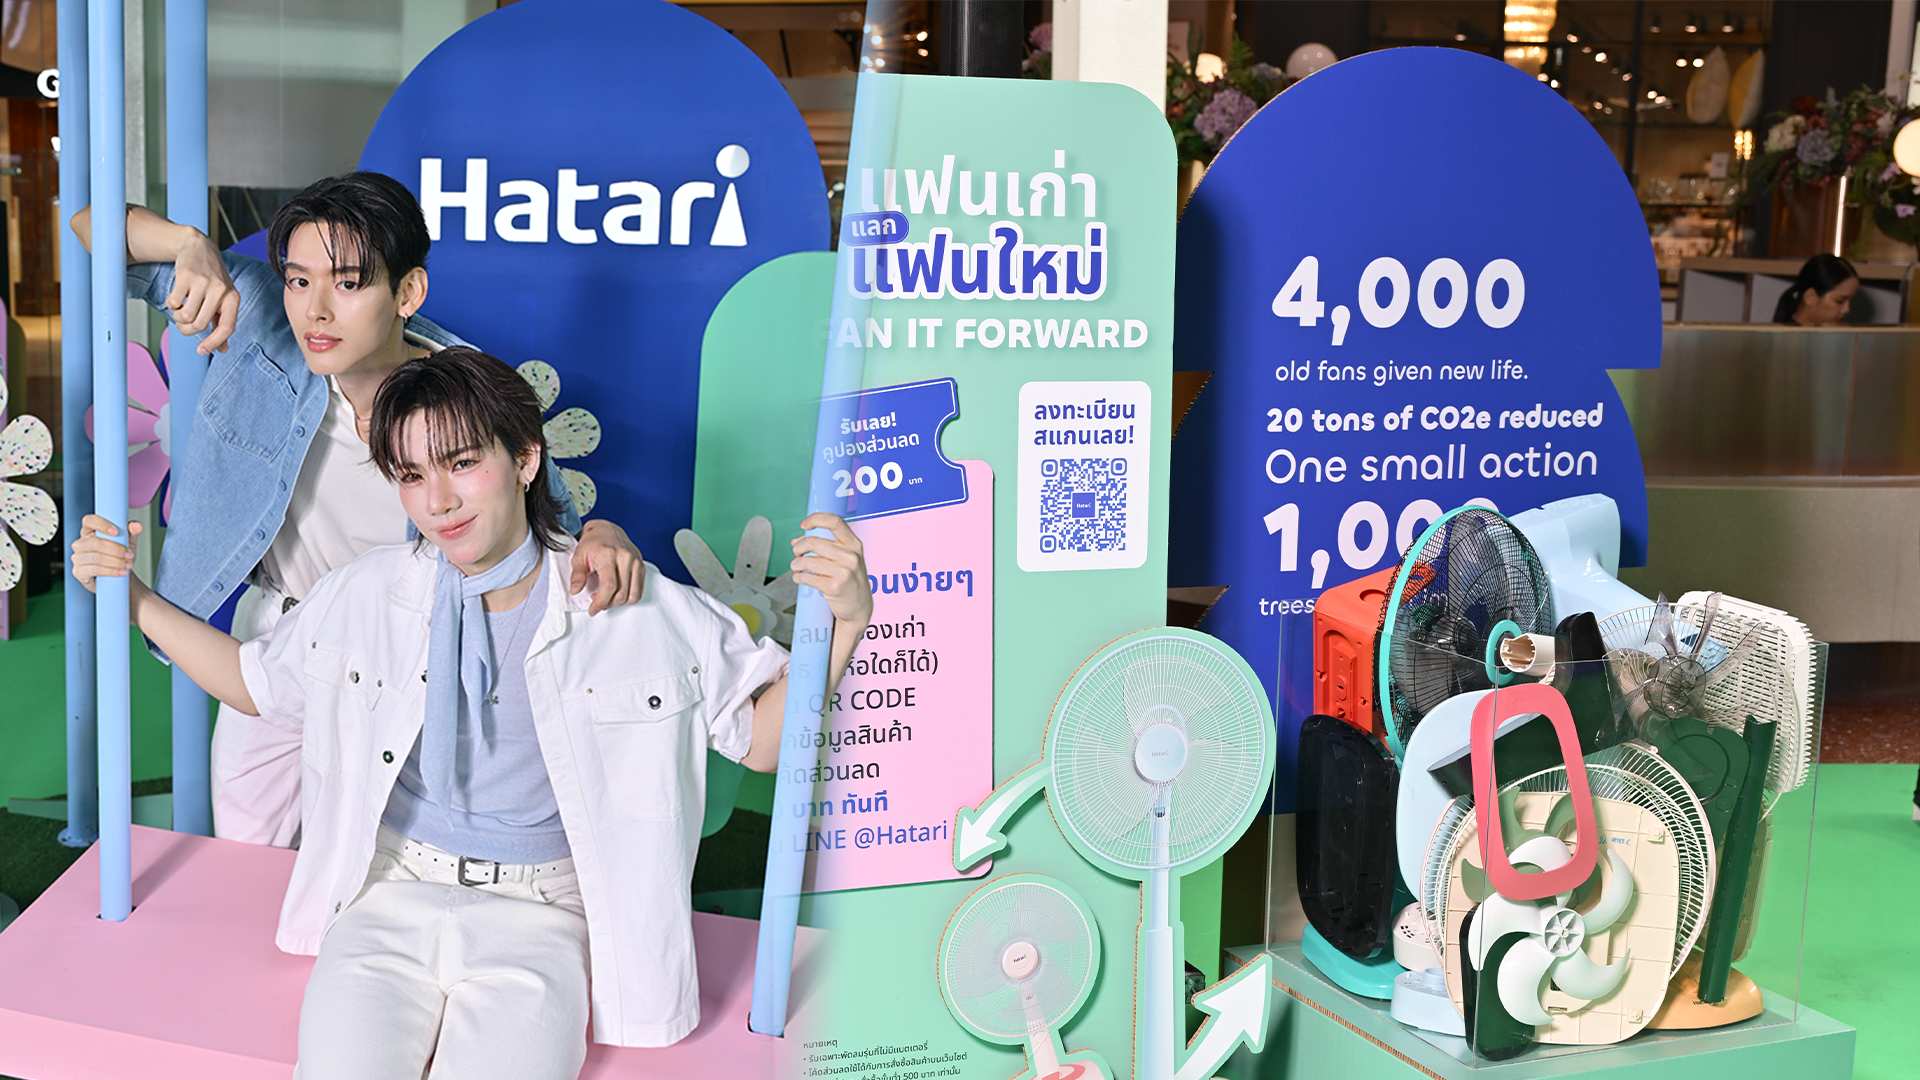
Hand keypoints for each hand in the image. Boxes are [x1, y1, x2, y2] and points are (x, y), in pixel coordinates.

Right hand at [70, 514, 140, 593]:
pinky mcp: (78, 572)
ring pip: (96, 557)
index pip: (89, 521)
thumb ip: (132, 532)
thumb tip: (136, 525)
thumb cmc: (119, 556)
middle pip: (95, 542)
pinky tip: (121, 572)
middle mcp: (80, 543)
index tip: (116, 532)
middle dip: (116, 549)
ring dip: (116, 561)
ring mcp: (77, 558)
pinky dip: (111, 571)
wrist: (116, 577)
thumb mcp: (128, 543)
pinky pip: (95, 570)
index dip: (101, 525)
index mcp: (90, 531)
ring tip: (128, 565)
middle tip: (130, 555)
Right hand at [167, 233, 240, 354]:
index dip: (214, 342)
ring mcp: (203, 282)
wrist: (199, 247)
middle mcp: (221, 290)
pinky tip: (176, 296)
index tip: (201, 351)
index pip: (227, 327)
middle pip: (200, 324)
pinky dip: (171, 304)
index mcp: (233, 299)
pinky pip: (173, 302)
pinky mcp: (186, 275)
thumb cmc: (212, 278)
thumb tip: (223, 349)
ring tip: (181, 308)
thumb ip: (222, 323)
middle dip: (187, 330)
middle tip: (183, 324)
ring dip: (178, 317)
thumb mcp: (223, 299)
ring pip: (185, 315)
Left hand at [570, 519, 644, 614]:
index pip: (609, 585)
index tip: (593, 610)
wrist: (607, 530)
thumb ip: (577, 575)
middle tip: (596, 602)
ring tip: (607, 598)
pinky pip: (639, 591)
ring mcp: (636, 562)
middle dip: (607, 604)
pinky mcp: (641, 566)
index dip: (601, 602)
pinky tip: (617, 593)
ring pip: (632, 595)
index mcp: (608, 554)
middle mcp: (626, 557)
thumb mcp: (579, 557)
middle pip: (621, 593)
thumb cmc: (593, 543)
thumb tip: (575, 590)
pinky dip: (628, 597)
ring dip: (618, 603)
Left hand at [790, 513, 871, 627]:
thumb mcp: (845, 559)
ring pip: (806, 561)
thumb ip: (824, 546)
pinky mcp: (834, 587)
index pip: (834, 521)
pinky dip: (798, 576)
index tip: (804, 524)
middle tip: (796, 552)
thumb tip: (796, 541)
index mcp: (854, 544)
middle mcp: (851, 556)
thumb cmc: (850, 580)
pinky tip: (800, 577)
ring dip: (796, 564)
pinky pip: (806, 577)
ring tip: (796, 567)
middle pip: (814, 542)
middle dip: (799, 547)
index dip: (815, 519)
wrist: (860, 607)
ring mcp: (843, 572)